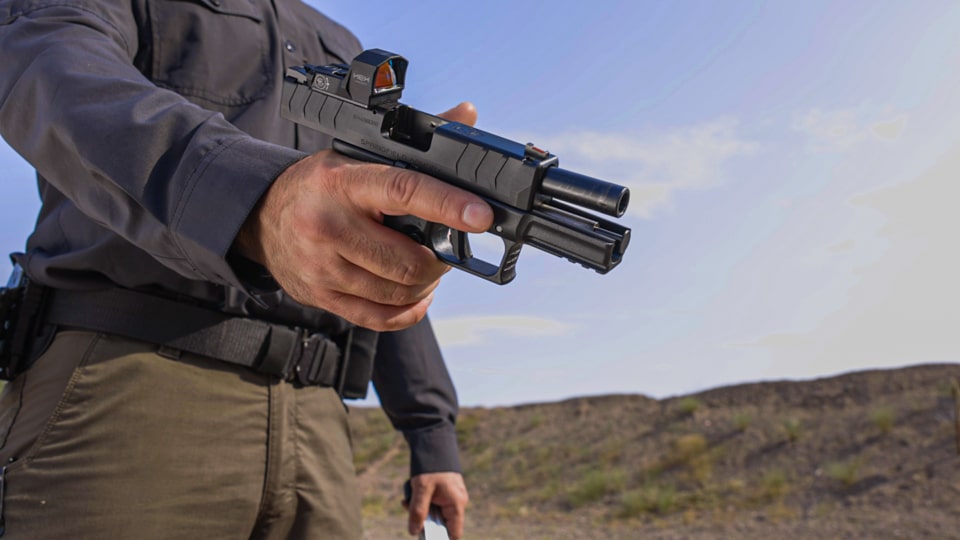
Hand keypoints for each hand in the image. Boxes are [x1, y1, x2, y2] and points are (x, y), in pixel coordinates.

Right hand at [236, 103, 490, 330]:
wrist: (260, 216)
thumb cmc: (319, 185)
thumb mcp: (358, 154)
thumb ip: (416, 142)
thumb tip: (465, 114)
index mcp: (343, 183)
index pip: (406, 191)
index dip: (449, 206)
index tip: (481, 216)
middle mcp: (329, 226)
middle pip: (409, 260)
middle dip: (439, 260)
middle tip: (444, 249)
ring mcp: (322, 267)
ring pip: (399, 292)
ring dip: (425, 284)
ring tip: (425, 266)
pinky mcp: (320, 297)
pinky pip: (380, 318)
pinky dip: (408, 310)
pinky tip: (414, 294)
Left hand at [405, 472, 468, 539]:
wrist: (434, 442)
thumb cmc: (431, 466)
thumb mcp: (421, 489)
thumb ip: (418, 512)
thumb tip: (414, 532)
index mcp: (456, 504)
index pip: (453, 533)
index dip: (440, 538)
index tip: (425, 536)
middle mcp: (457, 502)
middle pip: (441, 523)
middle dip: (423, 521)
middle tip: (408, 510)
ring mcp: (451, 497)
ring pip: (434, 513)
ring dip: (420, 510)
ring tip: (408, 499)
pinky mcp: (444, 491)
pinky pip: (433, 503)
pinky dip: (422, 501)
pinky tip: (412, 493)